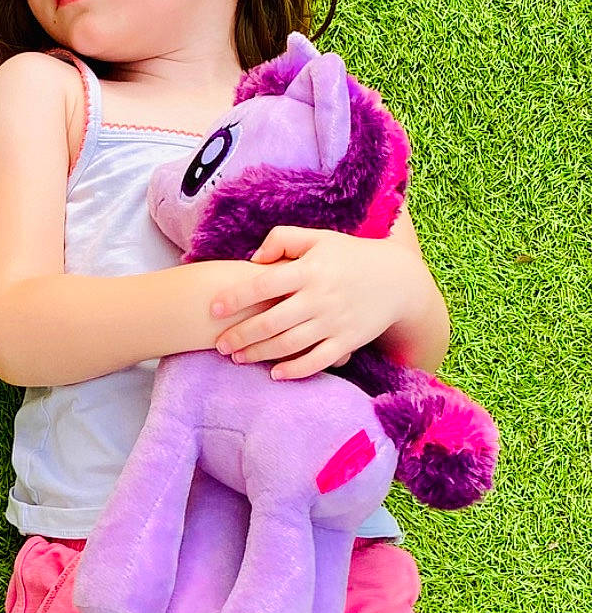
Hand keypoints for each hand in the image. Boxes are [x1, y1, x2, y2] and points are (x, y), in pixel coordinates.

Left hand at [208, 225, 416, 378]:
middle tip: (219, 345)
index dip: (236, 298)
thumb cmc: (350, 257)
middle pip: (271, 321)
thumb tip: (253, 261)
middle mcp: (320, 297)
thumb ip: (283, 240)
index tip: (214, 309)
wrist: (398, 279)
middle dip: (241, 336)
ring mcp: (334, 322)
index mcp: (310, 270)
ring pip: (289, 344)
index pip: (264, 284)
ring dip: (259, 354)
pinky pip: (317, 361)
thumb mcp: (319, 238)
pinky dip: (295, 370)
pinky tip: (275, 374)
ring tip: (237, 358)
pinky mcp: (347, 342)